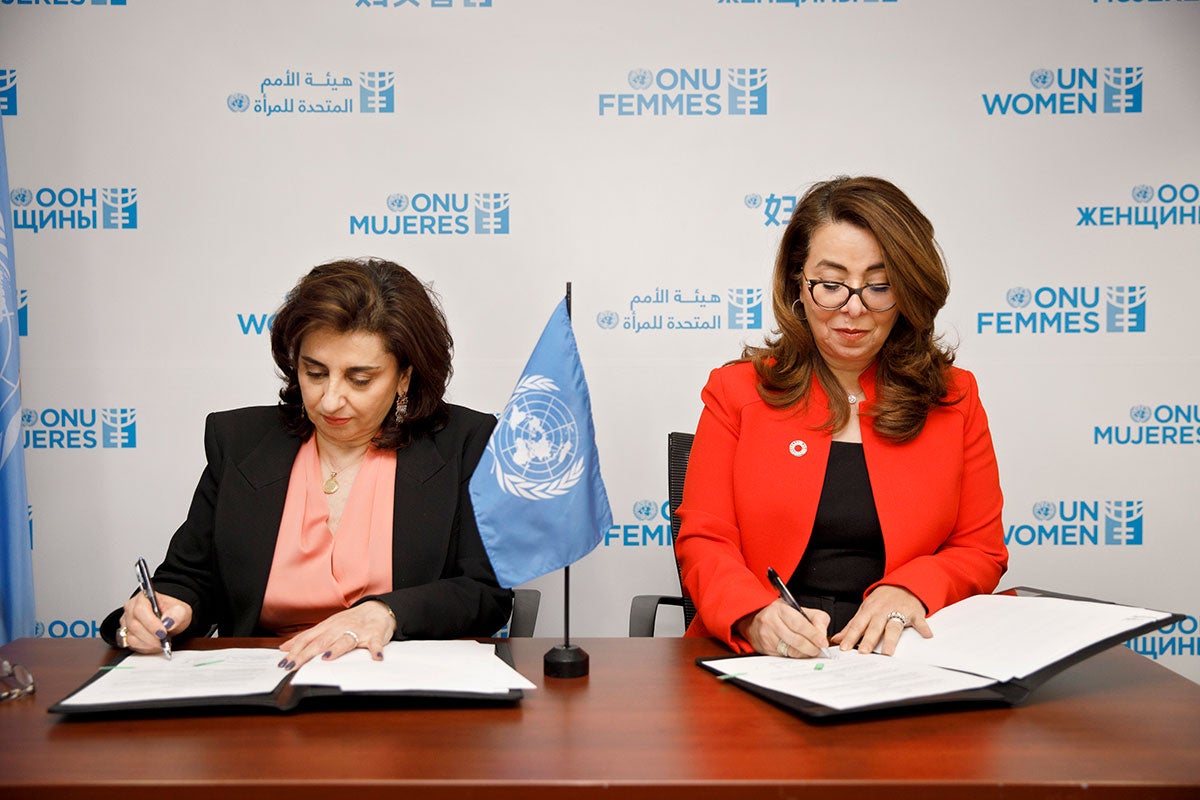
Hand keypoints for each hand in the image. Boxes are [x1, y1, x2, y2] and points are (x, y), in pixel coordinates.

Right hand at [119, 592, 190, 653]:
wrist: (170, 620)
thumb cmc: (173, 612)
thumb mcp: (182, 610)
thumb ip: (177, 614)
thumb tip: (168, 621)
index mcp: (143, 597)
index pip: (140, 610)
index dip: (151, 623)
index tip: (163, 632)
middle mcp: (131, 609)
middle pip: (135, 625)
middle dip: (152, 636)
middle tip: (164, 640)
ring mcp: (126, 622)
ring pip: (132, 637)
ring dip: (149, 643)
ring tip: (162, 643)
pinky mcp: (126, 635)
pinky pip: (132, 645)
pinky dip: (145, 647)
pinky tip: (155, 645)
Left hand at [277, 601, 397, 669]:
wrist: (378, 610)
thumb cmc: (351, 621)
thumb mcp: (327, 626)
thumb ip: (307, 637)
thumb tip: (285, 647)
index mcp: (327, 627)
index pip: (307, 639)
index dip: (295, 651)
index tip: (284, 663)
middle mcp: (340, 628)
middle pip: (321, 642)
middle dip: (306, 654)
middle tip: (295, 666)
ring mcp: (357, 631)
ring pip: (345, 641)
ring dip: (336, 649)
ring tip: (327, 657)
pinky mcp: (374, 635)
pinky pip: (375, 643)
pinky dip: (376, 650)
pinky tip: (376, 658)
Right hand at [735, 599, 829, 658]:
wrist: (753, 619)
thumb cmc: (779, 614)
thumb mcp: (797, 609)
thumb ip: (815, 617)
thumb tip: (822, 634)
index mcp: (780, 609)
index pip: (800, 624)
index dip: (813, 635)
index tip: (823, 642)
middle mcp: (771, 622)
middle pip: (796, 640)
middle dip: (812, 647)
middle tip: (819, 650)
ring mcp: (767, 636)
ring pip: (791, 650)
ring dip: (805, 653)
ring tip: (811, 651)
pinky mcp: (765, 648)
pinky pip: (785, 656)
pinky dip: (795, 656)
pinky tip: (799, 652)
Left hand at [830, 585, 931, 655]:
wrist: (903, 584)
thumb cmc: (882, 600)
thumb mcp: (865, 609)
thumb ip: (852, 625)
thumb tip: (837, 639)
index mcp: (869, 610)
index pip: (857, 625)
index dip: (850, 636)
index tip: (844, 648)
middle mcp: (882, 611)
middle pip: (874, 627)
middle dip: (868, 639)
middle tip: (864, 652)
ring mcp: (899, 611)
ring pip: (893, 626)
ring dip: (890, 639)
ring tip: (887, 652)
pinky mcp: (914, 613)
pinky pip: (919, 621)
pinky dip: (924, 627)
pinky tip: (927, 636)